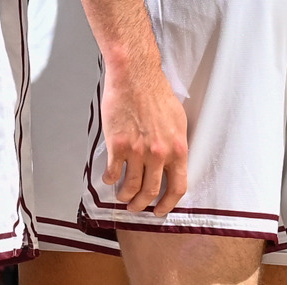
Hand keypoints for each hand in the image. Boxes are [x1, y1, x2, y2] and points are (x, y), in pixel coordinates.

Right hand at [96, 59, 189, 215]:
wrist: (135, 76)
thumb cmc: (156, 93)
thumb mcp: (178, 120)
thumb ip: (176, 144)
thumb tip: (172, 161)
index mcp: (177, 149)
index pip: (178, 187)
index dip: (169, 203)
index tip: (160, 210)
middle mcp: (159, 154)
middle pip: (151, 191)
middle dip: (142, 205)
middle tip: (136, 208)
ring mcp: (137, 151)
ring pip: (130, 186)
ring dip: (125, 196)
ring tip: (122, 197)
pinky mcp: (118, 145)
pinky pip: (113, 172)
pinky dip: (109, 179)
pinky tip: (108, 178)